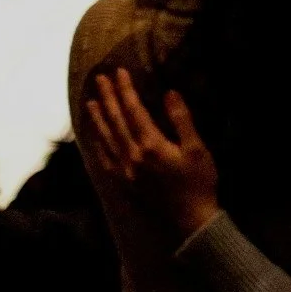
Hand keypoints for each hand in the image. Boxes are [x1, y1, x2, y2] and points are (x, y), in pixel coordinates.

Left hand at [81, 69, 220, 245]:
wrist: (189, 218)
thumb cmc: (199, 181)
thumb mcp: (198, 148)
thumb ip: (182, 120)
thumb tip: (170, 94)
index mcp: (151, 146)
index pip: (134, 111)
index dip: (126, 91)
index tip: (120, 72)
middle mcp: (132, 157)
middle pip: (116, 122)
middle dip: (108, 98)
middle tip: (100, 79)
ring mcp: (124, 171)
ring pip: (106, 139)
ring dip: (98, 118)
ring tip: (91, 101)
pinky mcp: (122, 182)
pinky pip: (103, 159)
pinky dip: (97, 143)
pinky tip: (94, 135)